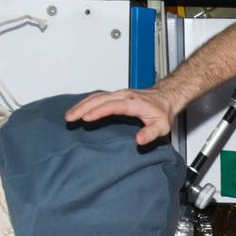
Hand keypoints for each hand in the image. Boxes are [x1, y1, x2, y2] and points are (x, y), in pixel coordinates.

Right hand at [64, 86, 178, 145]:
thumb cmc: (163, 112)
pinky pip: (98, 97)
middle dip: (82, 108)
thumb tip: (139, 141)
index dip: (98, 112)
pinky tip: (79, 109)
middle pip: (99, 99)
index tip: (86, 118)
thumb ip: (151, 134)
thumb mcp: (162, 126)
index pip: (112, 106)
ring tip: (69, 115)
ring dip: (81, 105)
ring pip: (96, 97)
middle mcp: (124, 96)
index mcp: (134, 103)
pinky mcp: (116, 95)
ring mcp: (119, 94)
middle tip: (69, 118)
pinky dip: (86, 102)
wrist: (166, 97)